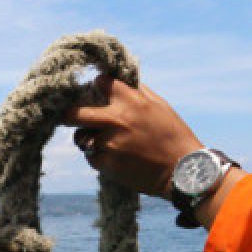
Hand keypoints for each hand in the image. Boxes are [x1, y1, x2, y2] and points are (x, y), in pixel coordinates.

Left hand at [66, 75, 203, 197]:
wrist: (181, 171)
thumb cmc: (172, 136)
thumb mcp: (159, 105)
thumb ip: (136, 91)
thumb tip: (117, 80)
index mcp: (131, 100)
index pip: (99, 82)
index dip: (97, 86)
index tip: (97, 92)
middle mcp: (116, 119)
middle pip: (73, 113)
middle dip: (69, 114)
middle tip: (71, 117)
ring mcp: (108, 142)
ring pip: (81, 137)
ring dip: (87, 138)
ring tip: (108, 142)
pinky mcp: (105, 163)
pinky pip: (90, 156)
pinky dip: (99, 156)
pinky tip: (117, 158)